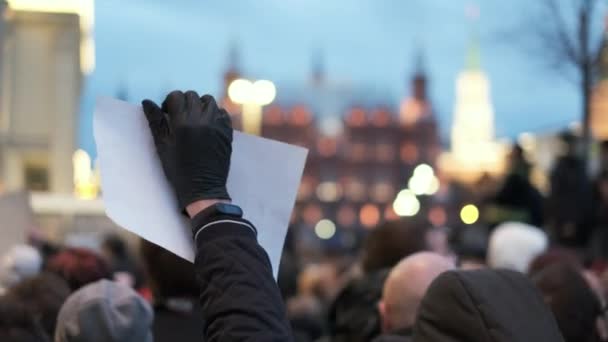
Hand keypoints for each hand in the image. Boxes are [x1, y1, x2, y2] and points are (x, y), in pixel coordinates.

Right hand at [142, 91, 232, 209]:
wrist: (203, 188)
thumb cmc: (178, 169)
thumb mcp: (162, 146)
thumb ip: (155, 121)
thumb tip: (146, 101)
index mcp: (182, 123)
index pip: (176, 96)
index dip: (169, 102)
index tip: (167, 112)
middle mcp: (201, 120)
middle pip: (192, 96)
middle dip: (184, 102)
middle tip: (179, 116)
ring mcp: (217, 125)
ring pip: (209, 101)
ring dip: (200, 105)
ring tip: (194, 118)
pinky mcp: (227, 132)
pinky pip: (222, 113)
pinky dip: (214, 114)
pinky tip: (207, 124)